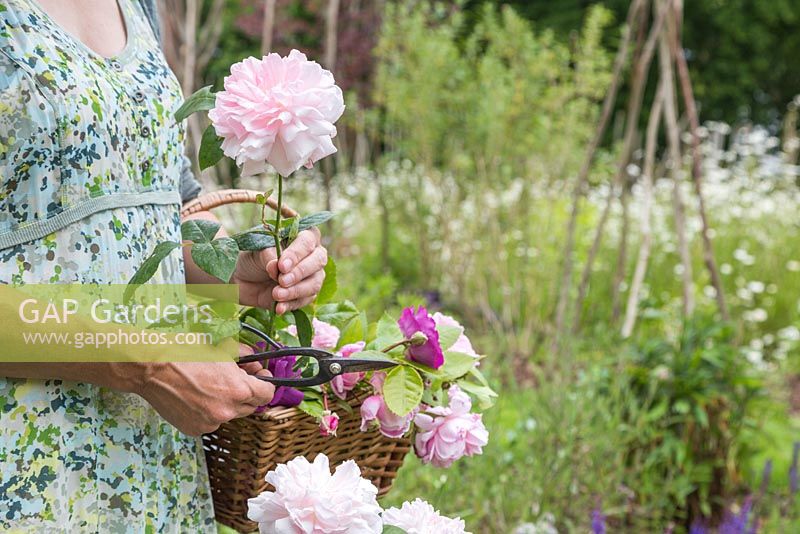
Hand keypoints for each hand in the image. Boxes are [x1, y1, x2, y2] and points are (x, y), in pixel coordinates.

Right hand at [137, 361, 274, 435]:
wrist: (152, 369)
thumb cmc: (186, 354)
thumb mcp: (222, 348)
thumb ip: (245, 356)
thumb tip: (255, 360)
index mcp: (238, 390)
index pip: (267, 394)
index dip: (266, 383)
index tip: (260, 377)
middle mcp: (227, 411)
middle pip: (250, 406)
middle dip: (246, 393)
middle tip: (234, 379)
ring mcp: (211, 423)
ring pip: (230, 415)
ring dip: (227, 403)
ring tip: (209, 387)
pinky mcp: (195, 430)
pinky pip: (211, 422)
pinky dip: (208, 412)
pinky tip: (196, 397)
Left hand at [232, 228, 326, 313]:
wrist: (239, 279)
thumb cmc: (251, 257)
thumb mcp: (257, 251)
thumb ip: (270, 255)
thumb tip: (277, 267)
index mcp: (301, 237)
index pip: (308, 241)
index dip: (297, 254)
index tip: (282, 265)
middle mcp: (311, 255)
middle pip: (318, 261)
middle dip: (300, 272)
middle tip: (282, 280)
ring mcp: (310, 276)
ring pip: (314, 283)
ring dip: (295, 291)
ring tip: (276, 294)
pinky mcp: (303, 295)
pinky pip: (304, 301)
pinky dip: (291, 305)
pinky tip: (278, 307)